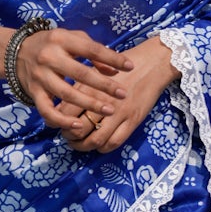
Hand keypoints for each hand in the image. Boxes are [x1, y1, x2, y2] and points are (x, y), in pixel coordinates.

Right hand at [14, 27, 124, 132]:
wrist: (14, 52)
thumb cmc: (51, 45)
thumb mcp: (71, 39)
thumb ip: (93, 51)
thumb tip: (114, 69)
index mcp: (62, 40)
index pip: (91, 50)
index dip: (112, 58)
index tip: (130, 67)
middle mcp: (50, 57)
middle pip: (81, 74)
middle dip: (104, 86)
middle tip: (124, 94)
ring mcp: (41, 77)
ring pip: (67, 94)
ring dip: (90, 104)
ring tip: (110, 110)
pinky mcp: (34, 93)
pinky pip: (48, 111)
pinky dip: (62, 120)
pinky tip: (78, 125)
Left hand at [61, 36, 177, 153]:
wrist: (152, 63)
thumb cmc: (122, 66)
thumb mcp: (96, 70)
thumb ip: (80, 86)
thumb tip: (62, 106)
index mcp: (89, 87)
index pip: (65, 112)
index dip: (58, 122)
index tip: (58, 124)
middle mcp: (102, 101)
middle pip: (78, 129)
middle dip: (69, 137)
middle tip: (68, 137)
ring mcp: (119, 113)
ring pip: (95, 140)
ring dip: (84, 146)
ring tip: (81, 143)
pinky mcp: (133, 120)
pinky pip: (114, 142)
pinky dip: (103, 148)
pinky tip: (99, 145)